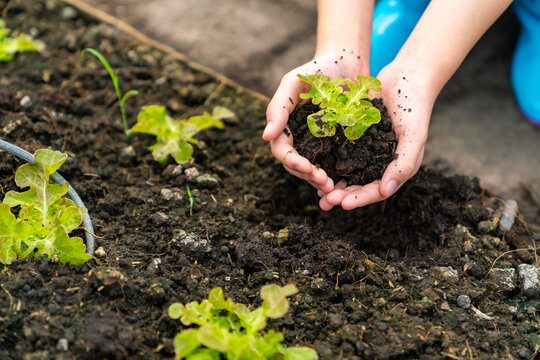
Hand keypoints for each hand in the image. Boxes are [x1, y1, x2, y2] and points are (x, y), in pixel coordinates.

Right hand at [263, 52, 368, 194]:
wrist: (347, 62)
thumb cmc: (316, 70)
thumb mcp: (293, 83)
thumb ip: (278, 108)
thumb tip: (265, 136)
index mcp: (285, 128)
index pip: (282, 151)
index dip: (292, 162)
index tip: (307, 168)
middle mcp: (300, 139)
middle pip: (297, 165)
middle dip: (308, 176)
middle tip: (324, 183)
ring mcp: (319, 143)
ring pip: (314, 169)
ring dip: (320, 181)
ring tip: (333, 188)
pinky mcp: (339, 144)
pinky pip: (335, 164)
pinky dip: (337, 176)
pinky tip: (344, 184)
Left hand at [319, 63, 435, 209]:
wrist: (407, 75)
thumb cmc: (415, 106)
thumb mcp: (414, 135)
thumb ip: (404, 162)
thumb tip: (386, 191)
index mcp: (397, 166)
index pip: (377, 190)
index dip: (360, 198)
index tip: (342, 204)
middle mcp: (381, 162)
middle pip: (359, 185)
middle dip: (342, 195)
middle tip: (324, 201)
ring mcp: (367, 149)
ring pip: (347, 171)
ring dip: (333, 182)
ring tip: (316, 190)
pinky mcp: (355, 135)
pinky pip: (340, 151)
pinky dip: (329, 160)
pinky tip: (314, 164)